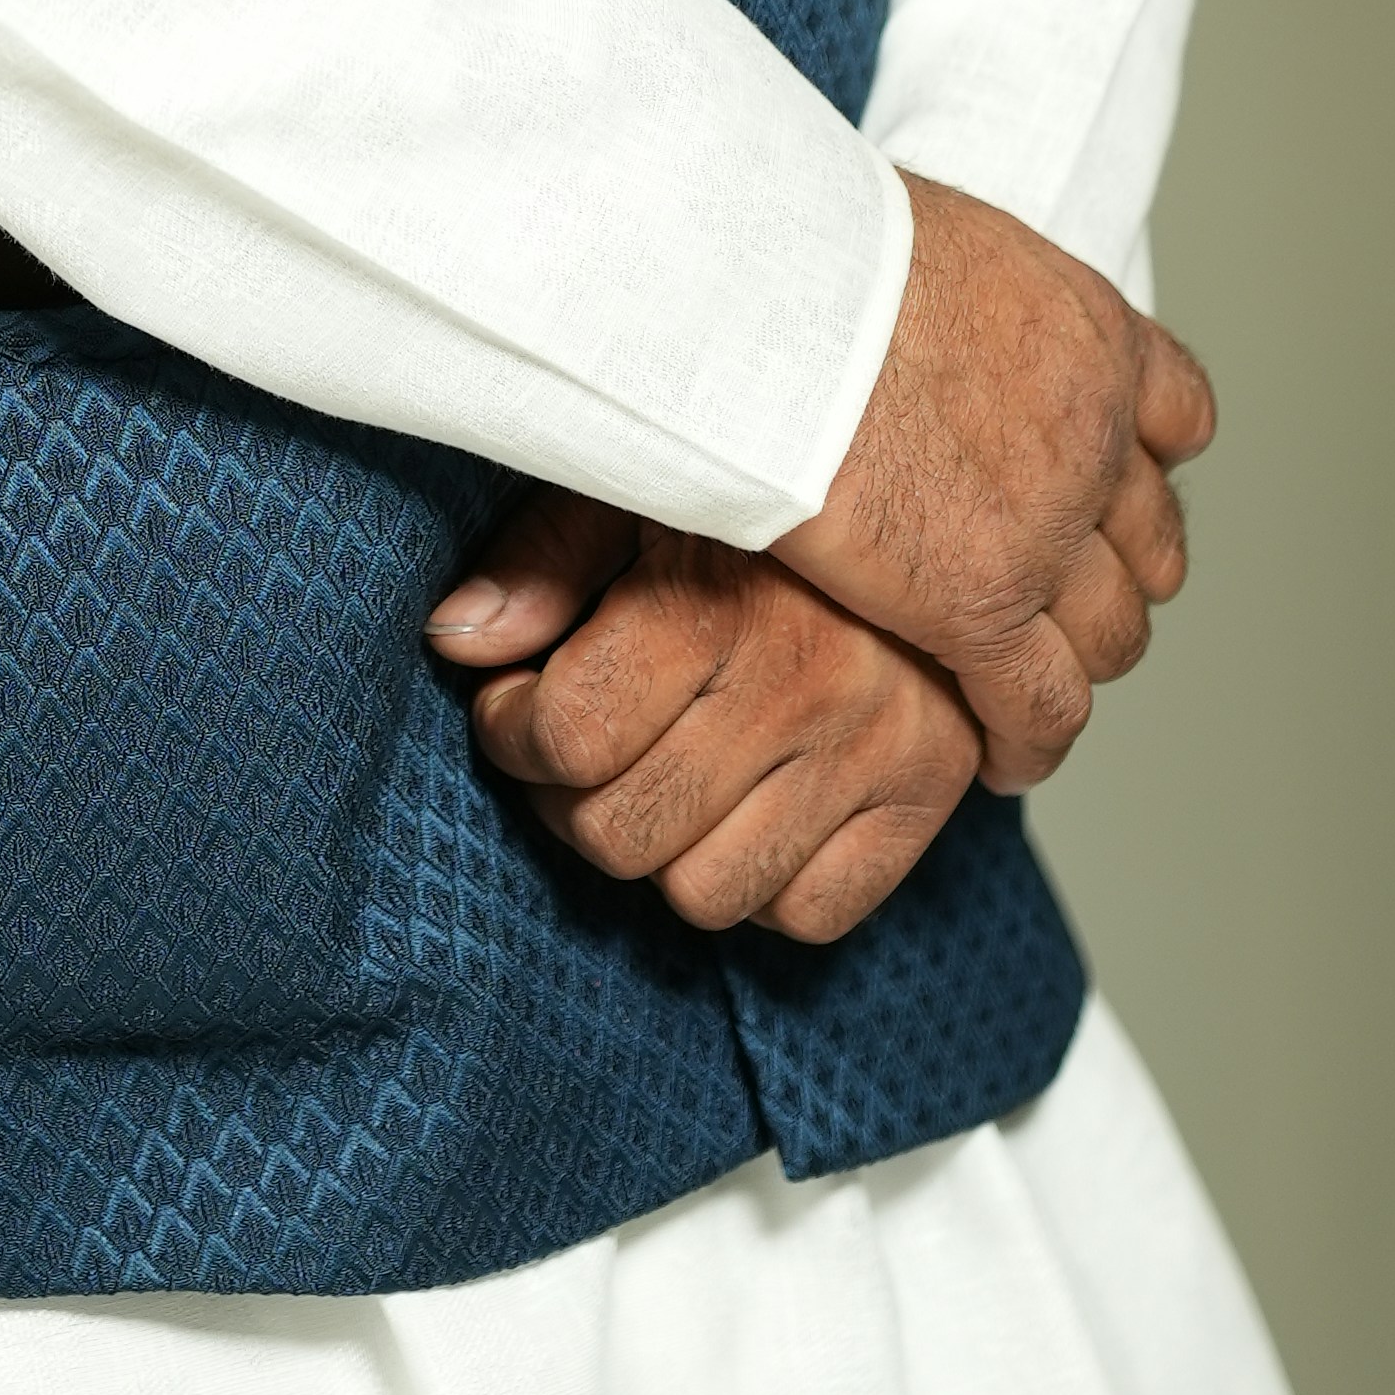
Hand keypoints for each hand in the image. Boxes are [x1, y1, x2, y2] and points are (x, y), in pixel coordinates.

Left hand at [427, 491, 986, 945]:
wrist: (937, 479)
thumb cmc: (766, 493)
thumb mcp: (643, 485)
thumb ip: (545, 558)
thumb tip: (457, 639)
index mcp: (721, 599)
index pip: (568, 735)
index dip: (510, 730)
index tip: (514, 704)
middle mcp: (806, 685)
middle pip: (621, 833)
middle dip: (568, 800)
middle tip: (575, 753)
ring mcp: (875, 750)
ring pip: (705, 894)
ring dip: (659, 852)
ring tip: (653, 779)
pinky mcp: (925, 798)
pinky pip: (806, 915)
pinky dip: (760, 885)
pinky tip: (740, 811)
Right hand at [772, 173, 1212, 791]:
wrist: (772, 296)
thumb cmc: (808, 242)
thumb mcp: (925, 233)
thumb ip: (951, 290)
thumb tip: (899, 294)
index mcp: (1090, 334)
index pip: (1178, 414)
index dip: (1147, 460)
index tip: (1117, 482)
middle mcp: (1094, 435)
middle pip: (1151, 540)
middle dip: (1120, 574)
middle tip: (1070, 597)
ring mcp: (1048, 529)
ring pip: (1111, 633)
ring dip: (1081, 663)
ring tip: (1037, 685)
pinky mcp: (982, 606)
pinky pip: (1039, 705)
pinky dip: (1030, 742)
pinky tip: (1004, 758)